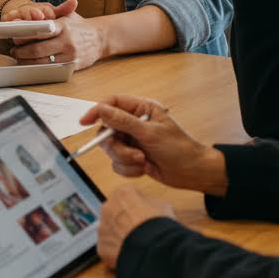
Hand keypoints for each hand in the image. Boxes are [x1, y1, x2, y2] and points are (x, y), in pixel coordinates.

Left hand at [7, 0, 106, 70]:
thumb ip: (49, 15)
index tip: (14, 36)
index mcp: (63, 26)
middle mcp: (67, 41)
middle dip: (22, 51)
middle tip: (13, 50)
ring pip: (43, 62)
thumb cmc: (79, 26)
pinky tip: (32, 65)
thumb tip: (28, 16)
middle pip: (38, 49)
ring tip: (19, 57)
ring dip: (28, 61)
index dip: (25, 35)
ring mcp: (70, 56)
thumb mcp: (66, 15)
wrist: (101, 38)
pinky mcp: (73, 67)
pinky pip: (52, 70)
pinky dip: (39, 68)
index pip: (40, 30)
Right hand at [78, 95, 226, 193]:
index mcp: (140, 109)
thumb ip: (124, 121)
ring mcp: (132, 140)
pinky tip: (143, 170)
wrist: (193, 174)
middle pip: (107, 130)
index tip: (85, 122)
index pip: (112, 103)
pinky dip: (127, 169)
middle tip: (132, 155)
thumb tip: (101, 109)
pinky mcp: (132, 157)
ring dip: (124, 158)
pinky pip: (117, 163)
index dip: (97, 111)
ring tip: (142, 162)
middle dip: (117, 146)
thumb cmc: (178, 148)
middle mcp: (133, 123)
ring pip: (111, 148)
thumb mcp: (151, 133)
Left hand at [97, 186, 173, 269]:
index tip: (144, 213)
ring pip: (110, 229)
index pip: (128, 195)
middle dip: (125, 219)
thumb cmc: (159, 227)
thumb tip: (152, 208)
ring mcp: (103, 228)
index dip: (138, 205)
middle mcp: (108, 207)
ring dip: (119, 235)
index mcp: (122, 193)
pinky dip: (116, 251)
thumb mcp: (163, 206)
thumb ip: (151, 203)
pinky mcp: (102, 247)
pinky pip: (108, 248)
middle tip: (139, 230)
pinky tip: (130, 255)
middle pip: (116, 211)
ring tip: (136, 244)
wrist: (154, 251)